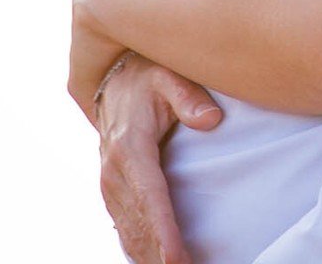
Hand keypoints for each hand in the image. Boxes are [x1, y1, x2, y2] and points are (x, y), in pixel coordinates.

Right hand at [96, 54, 222, 263]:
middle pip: (139, 225)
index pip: (150, 197)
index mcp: (129, 147)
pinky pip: (125, 228)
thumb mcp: (168, 76)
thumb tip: (212, 120)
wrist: (115, 80)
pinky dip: (139, 250)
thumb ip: (188, 96)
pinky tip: (155, 262)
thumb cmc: (148, 77)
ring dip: (150, 257)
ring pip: (129, 233)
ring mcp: (110, 185)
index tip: (177, 260)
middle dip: (160, 256)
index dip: (163, 232)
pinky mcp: (113, 192)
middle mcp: (113, 173)